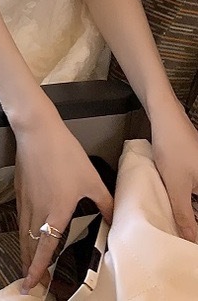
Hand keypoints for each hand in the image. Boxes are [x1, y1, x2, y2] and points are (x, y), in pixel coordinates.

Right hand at [14, 115, 113, 293]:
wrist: (37, 130)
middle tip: (30, 282)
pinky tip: (26, 232)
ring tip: (26, 264)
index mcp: (55, 211)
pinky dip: (22, 232)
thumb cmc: (63, 152)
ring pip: (23, 233)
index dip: (39, 269)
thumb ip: (105, 202)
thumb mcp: (91, 179)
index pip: (45, 249)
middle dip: (29, 267)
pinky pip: (20, 217)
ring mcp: (26, 199)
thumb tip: (114, 219)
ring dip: (24, 251)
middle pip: (30, 245)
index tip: (33, 284)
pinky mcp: (20, 189)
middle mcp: (37, 210)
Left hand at [151, 102, 197, 242]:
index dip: (197, 230)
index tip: (192, 243)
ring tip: (183, 223)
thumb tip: (191, 241)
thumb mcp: (176, 186)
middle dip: (194, 222)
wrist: (166, 117)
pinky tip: (182, 205)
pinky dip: (192, 200)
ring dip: (193, 212)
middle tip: (186, 234)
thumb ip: (185, 216)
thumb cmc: (173, 147)